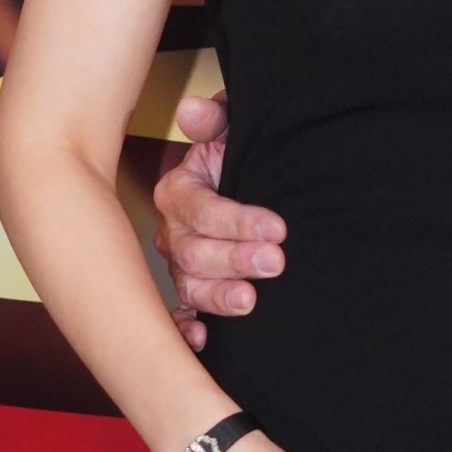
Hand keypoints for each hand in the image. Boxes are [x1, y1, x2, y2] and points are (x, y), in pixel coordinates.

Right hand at [154, 92, 286, 348]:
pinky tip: (204, 341)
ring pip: (190, 288)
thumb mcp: (234, 129)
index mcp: (178, 191)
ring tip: (250, 302)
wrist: (259, 182)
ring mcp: (182, 267)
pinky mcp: (195, 293)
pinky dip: (187, 330)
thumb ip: (215, 119)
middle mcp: (173, 233)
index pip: (199, 209)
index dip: (236, 220)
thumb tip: (193, 111)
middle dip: (236, 258)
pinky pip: (182, 317)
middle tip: (277, 262)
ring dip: (218, 296)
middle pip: (194, 253)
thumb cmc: (244, 155)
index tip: (278, 227)